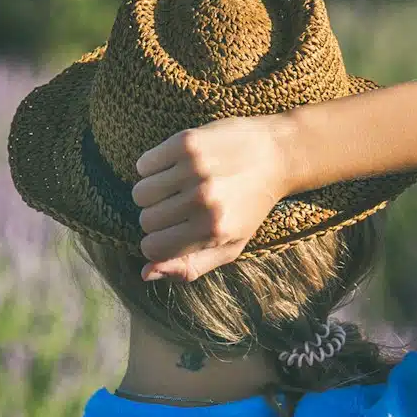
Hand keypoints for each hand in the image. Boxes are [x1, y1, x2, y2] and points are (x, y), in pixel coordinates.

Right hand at [130, 117, 293, 282]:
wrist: (276, 155)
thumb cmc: (249, 207)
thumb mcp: (229, 247)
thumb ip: (189, 268)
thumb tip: (145, 274)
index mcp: (213, 231)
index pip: (152, 248)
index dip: (158, 243)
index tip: (172, 233)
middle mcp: (203, 200)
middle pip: (145, 220)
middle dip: (157, 217)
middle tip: (181, 207)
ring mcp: (194, 169)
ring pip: (140, 193)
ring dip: (153, 193)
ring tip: (177, 188)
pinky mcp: (187, 142)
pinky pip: (144, 165)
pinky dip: (152, 168)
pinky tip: (175, 167)